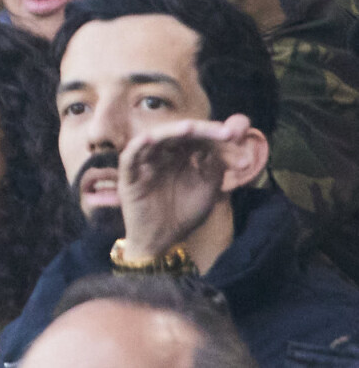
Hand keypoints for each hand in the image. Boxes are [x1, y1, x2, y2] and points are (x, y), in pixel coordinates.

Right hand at [117, 115, 251, 260]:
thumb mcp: (208, 188)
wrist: (162, 241)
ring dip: (172, 131)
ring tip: (190, 128)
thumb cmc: (184, 213)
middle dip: (204, 130)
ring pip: (157, 137)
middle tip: (226, 133)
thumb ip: (218, 163)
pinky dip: (139, 144)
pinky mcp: (129, 173)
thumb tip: (233, 138)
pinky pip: (131, 154)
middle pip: (181, 132)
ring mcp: (146, 160)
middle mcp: (164, 151)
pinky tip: (149, 138)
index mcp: (182, 152)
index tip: (239, 140)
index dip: (219, 136)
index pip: (201, 136)